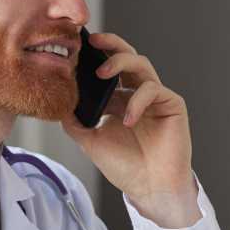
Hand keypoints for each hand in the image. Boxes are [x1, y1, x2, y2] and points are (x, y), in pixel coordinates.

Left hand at [61, 32, 195, 205]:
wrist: (149, 189)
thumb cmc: (124, 167)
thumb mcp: (90, 141)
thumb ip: (75, 121)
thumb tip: (58, 103)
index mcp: (119, 100)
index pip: (107, 70)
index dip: (93, 58)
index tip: (75, 48)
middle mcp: (137, 94)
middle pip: (126, 57)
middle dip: (110, 44)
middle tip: (92, 41)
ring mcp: (155, 98)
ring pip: (141, 64)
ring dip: (120, 62)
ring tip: (102, 73)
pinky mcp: (172, 105)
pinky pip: (153, 90)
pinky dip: (137, 101)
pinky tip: (127, 120)